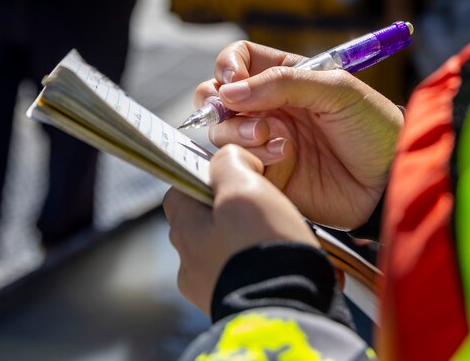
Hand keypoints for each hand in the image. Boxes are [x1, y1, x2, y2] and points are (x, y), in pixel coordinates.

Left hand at [163, 145, 317, 314]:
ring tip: (283, 233)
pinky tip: (290, 258)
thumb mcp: (243, 188)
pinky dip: (267, 264)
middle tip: (265, 204)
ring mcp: (213, 288)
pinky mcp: (238, 305)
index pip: (179, 190)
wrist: (288, 310)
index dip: (205, 175)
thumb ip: (228, 164)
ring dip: (252, 238)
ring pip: (230, 248)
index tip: (235, 173)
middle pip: (207, 221)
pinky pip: (249, 274)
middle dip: (235, 209)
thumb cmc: (261, 247)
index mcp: (184, 232)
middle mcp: (190, 264)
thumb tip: (228, 159)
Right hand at [193, 41, 403, 229]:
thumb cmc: (374, 127)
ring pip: (221, 132)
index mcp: (285, 77)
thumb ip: (283, 83)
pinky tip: (283, 159)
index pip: (238, 59)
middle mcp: (269, 107)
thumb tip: (229, 90)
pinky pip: (236, 164)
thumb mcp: (336, 90)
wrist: (392, 179)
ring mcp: (265, 141)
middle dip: (217, 103)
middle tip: (233, 112)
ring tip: (274, 139)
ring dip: (239, 132)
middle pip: (216, 95)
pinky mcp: (267, 174)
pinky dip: (250, 159)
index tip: (233, 81)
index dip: (227, 66)